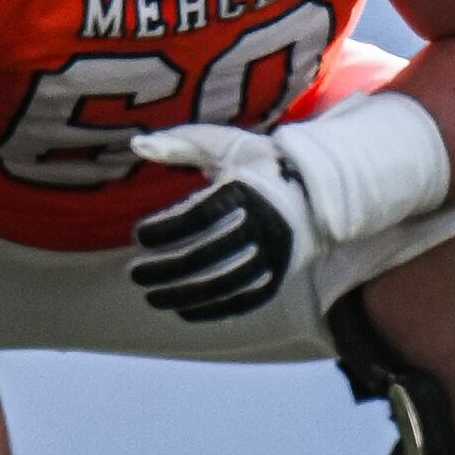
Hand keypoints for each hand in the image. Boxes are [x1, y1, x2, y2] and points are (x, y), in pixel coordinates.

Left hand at [123, 123, 311, 323]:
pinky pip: (244, 301)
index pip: (200, 215)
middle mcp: (263, 225)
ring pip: (224, 284)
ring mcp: (274, 255)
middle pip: (207, 255)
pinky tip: (181, 310)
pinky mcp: (279, 276)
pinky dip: (212, 310)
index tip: (138, 235)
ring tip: (150, 297)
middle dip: (164, 269)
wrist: (321, 191)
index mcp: (248, 190)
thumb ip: (180, 144)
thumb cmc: (259, 163)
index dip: (165, 229)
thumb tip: (136, 144)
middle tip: (133, 273)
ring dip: (183, 296)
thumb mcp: (224, 145)